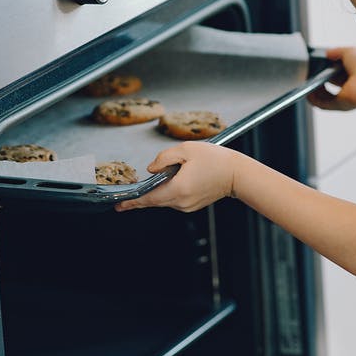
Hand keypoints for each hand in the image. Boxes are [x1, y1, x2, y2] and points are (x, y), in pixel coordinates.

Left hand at [115, 142, 252, 212]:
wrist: (237, 174)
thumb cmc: (215, 159)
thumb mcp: (186, 149)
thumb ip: (164, 158)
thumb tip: (150, 169)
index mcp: (178, 188)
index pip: (149, 198)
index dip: (132, 202)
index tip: (119, 205)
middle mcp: (181, 202)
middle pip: (154, 201)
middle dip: (139, 200)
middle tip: (123, 201)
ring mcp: (187, 206)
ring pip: (164, 200)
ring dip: (157, 193)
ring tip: (153, 183)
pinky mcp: (192, 205)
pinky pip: (174, 200)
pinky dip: (168, 193)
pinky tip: (170, 183)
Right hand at [307, 46, 355, 112]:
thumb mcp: (350, 51)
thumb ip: (336, 51)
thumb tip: (327, 53)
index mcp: (352, 71)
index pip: (335, 71)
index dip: (324, 67)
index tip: (316, 64)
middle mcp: (348, 85)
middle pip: (328, 83)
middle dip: (317, 78)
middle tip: (310, 72)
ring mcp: (344, 96)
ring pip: (323, 95)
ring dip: (313, 90)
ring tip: (307, 82)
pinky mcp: (339, 105)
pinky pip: (322, 104)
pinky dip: (313, 99)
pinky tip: (309, 92)